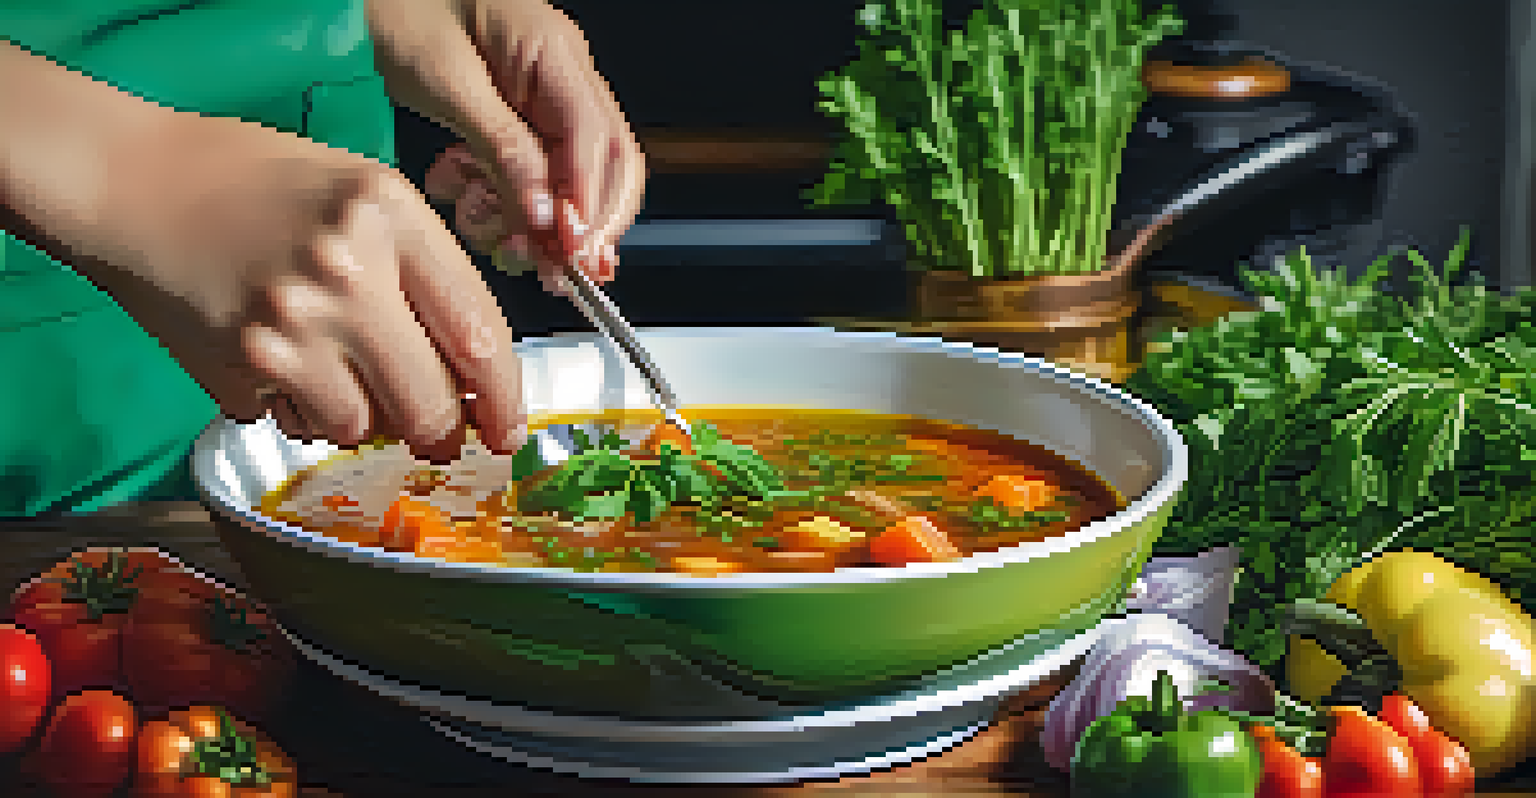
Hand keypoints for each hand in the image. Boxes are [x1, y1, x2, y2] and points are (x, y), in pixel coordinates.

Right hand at [79, 111, 525, 458]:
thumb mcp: (365, 194)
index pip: (480, 334)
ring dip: (361, 416)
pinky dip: (302, 410)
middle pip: (431, 405)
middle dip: (443, 432)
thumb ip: (428, 273)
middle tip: (439, 433)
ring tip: (329, 362)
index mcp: (392, 217)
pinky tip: (279, 358)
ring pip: (364, 428)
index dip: (506, 399)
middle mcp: (346, 272)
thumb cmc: (257, 184)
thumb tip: (479, 374)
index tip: (511, 428)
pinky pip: (300, 426)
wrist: (131, 182)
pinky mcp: (240, 366)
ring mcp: (289, 325)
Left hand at [369, 0, 646, 291]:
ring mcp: (542, 95)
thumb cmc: (395, 9)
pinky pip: (530, 172)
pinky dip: (504, 200)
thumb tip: (545, 211)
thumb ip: (502, 145)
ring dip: (531, 217)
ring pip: (568, 178)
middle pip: (605, 165)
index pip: (600, 142)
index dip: (590, 204)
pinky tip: (468, 200)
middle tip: (545, 265)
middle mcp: (561, 74)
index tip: (568, 251)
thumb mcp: (445, 80)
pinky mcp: (515, 115)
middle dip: (578, 222)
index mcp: (555, 52)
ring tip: (481, 224)